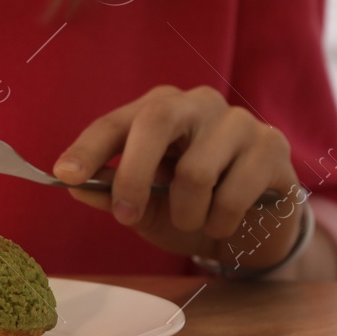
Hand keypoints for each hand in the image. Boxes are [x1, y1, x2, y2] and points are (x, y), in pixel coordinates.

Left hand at [54, 85, 303, 270]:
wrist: (255, 231)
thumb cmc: (194, 210)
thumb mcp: (148, 209)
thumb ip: (113, 196)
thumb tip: (75, 186)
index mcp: (161, 110)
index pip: (118, 121)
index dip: (89, 147)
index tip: (65, 175)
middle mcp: (198, 104)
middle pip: (156, 122)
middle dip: (133, 175)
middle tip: (126, 217)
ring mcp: (238, 121)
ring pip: (195, 170)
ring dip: (186, 214)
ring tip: (193, 222)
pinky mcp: (272, 146)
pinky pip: (232, 194)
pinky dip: (219, 222)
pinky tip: (224, 223)